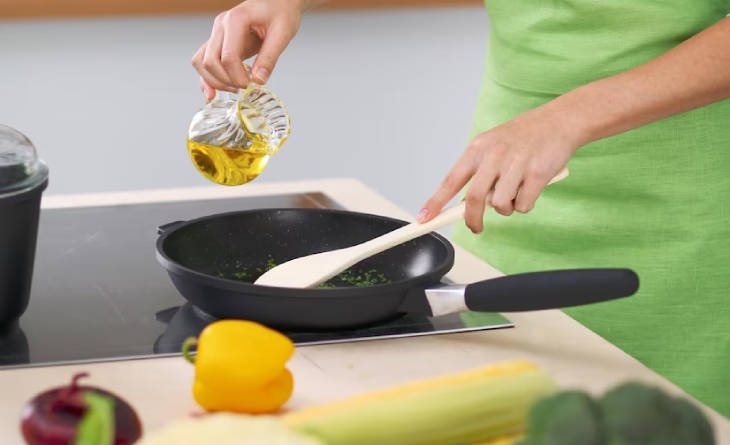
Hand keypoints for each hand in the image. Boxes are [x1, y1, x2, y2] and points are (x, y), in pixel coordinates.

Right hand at [191, 0, 303, 99]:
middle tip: (244, 87)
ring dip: (213, 80)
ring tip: (233, 88)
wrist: (277, 2)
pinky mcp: (218, 41)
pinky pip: (203, 60)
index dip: (237, 76)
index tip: (250, 85)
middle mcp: (221, 25)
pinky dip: (206, 77)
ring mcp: (217, 33)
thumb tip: (259, 80)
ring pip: (201, 61)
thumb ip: (270, 57)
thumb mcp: (282, 33)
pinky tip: (213, 91)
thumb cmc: (280, 12)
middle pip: (210, 61)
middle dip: (225, 80)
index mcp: (236, 20)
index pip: (228, 56)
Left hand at [417, 103, 586, 233]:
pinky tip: (532, 187)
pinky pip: (523, 206)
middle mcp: (494, 156)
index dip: (435, 202)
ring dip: (507, 207)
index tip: (424, 218)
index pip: (451, 180)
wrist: (560, 120)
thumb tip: (467, 203)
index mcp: (478, 149)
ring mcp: (515, 165)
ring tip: (517, 190)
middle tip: (475, 227)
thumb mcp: (494, 145)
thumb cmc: (525, 136)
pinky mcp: (537, 175)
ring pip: (500, 205)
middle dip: (471, 220)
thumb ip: (480, 171)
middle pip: (473, 199)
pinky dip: (526, 204)